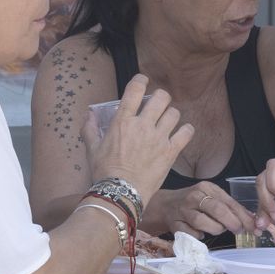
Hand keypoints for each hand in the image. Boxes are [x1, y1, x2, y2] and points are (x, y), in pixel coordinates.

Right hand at [88, 74, 193, 205]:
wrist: (120, 193)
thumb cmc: (104, 172)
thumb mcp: (92, 149)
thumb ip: (90, 129)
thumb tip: (88, 114)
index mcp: (122, 121)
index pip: (135, 89)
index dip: (141, 80)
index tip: (143, 81)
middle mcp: (142, 125)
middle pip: (161, 97)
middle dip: (161, 97)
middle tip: (158, 105)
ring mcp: (158, 137)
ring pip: (174, 113)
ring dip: (171, 115)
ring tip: (167, 122)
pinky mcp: (170, 151)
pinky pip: (186, 133)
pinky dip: (186, 130)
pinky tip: (182, 133)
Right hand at [149, 182, 255, 238]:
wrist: (166, 205)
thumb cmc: (194, 203)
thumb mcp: (212, 199)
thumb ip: (230, 208)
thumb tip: (252, 219)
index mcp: (206, 188)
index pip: (228, 202)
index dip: (243, 216)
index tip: (253, 227)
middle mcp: (194, 196)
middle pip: (217, 210)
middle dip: (232, 222)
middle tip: (239, 230)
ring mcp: (182, 210)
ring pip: (202, 222)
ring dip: (215, 229)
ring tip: (218, 230)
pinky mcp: (174, 224)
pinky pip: (190, 233)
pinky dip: (198, 236)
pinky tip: (200, 234)